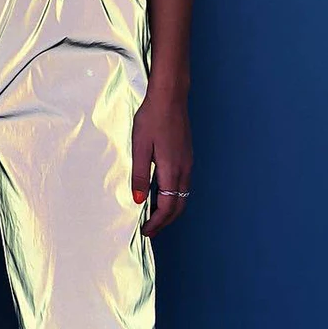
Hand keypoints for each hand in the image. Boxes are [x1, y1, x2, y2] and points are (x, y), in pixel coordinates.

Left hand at [130, 87, 192, 237]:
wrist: (170, 97)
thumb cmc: (151, 119)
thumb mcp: (139, 148)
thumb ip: (140, 175)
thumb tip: (139, 200)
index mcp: (172, 170)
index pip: (168, 207)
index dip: (156, 222)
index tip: (145, 231)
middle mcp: (184, 170)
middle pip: (178, 206)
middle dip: (164, 222)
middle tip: (149, 231)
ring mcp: (187, 163)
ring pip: (182, 196)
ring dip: (169, 210)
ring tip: (153, 217)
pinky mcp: (186, 156)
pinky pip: (182, 185)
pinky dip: (173, 197)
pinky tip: (160, 195)